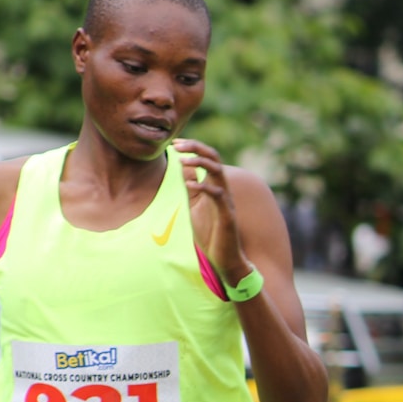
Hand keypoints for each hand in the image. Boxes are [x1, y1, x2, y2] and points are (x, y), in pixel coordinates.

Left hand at [171, 137, 251, 284]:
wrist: (224, 258)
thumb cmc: (211, 233)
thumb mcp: (194, 204)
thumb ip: (191, 185)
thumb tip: (182, 165)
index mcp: (215, 186)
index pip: (207, 158)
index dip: (193, 148)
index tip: (175, 143)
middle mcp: (222, 190)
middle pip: (214, 158)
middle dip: (196, 148)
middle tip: (177, 145)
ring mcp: (226, 202)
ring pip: (218, 172)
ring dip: (200, 163)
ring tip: (182, 160)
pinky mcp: (227, 215)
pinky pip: (217, 195)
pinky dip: (203, 187)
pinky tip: (189, 186)